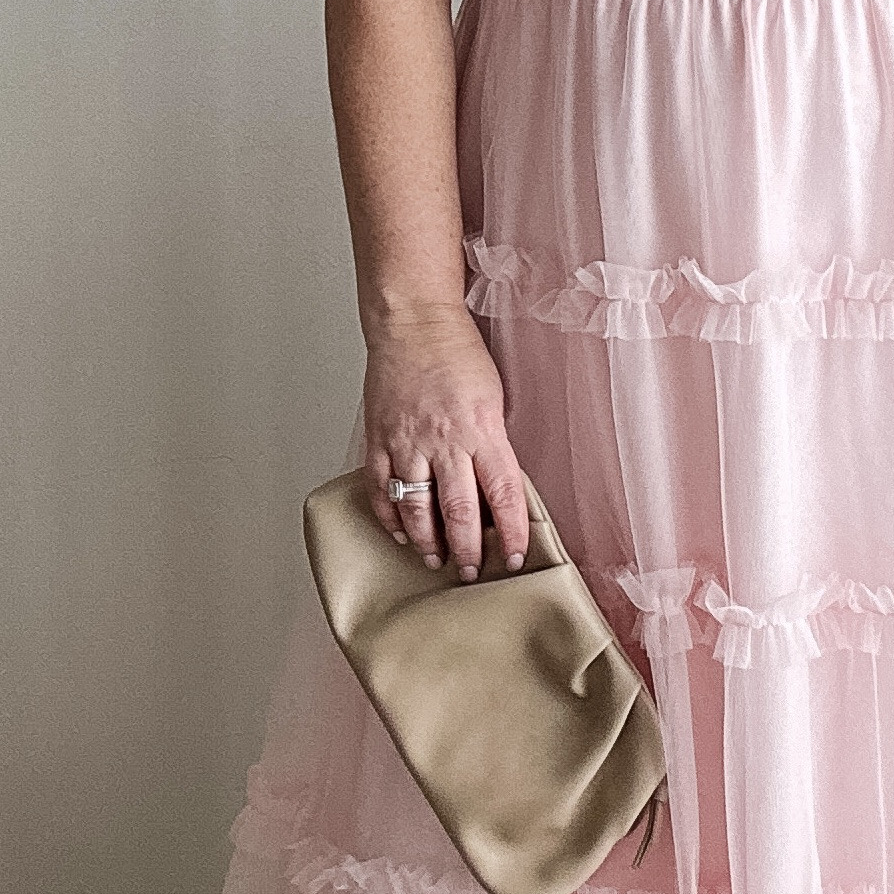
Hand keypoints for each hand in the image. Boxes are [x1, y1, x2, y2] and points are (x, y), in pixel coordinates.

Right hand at [360, 303, 530, 577]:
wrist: (413, 322)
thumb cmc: (457, 353)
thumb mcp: (493, 399)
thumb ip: (493, 444)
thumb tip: (496, 489)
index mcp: (482, 430)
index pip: (503, 494)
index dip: (510, 532)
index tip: (513, 557)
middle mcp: (445, 441)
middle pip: (458, 512)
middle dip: (467, 550)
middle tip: (472, 572)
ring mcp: (408, 442)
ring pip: (416, 507)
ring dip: (427, 541)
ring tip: (436, 558)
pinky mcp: (379, 438)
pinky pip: (381, 488)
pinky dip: (389, 516)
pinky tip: (400, 531)